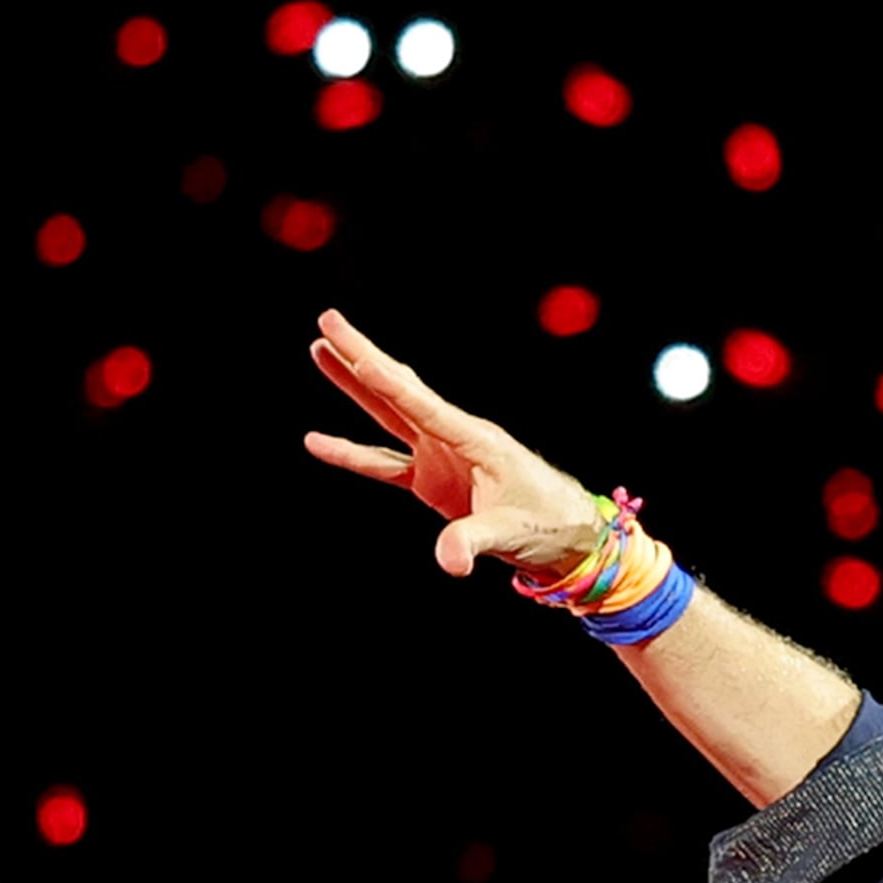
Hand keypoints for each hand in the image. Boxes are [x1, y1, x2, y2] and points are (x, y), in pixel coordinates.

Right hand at [299, 310, 606, 579]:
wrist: (566, 534)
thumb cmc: (549, 523)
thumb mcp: (512, 532)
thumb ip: (474, 541)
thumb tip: (448, 561)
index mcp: (476, 440)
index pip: (422, 406)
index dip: (388, 381)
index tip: (358, 354)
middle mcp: (453, 438)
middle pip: (399, 391)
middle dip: (363, 356)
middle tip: (328, 321)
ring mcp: (440, 456)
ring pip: (387, 413)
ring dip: (354, 384)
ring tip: (320, 350)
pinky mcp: (432, 480)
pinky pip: (382, 463)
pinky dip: (350, 454)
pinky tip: (316, 441)